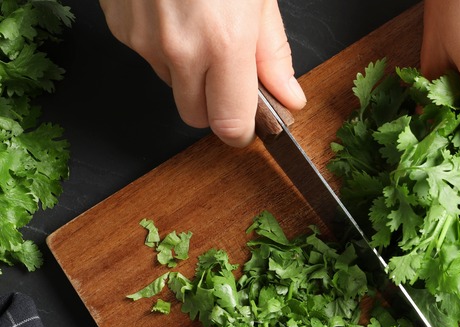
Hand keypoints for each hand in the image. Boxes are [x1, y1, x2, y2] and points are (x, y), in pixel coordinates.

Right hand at [99, 0, 305, 146]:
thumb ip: (274, 55)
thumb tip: (289, 98)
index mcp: (223, 44)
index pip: (228, 125)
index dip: (241, 131)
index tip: (250, 124)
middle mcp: (179, 50)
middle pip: (195, 116)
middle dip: (214, 104)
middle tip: (229, 71)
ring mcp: (143, 40)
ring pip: (170, 84)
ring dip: (188, 70)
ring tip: (200, 25)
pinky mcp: (119, 28)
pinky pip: (147, 55)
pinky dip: (163, 45)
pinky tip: (174, 12)